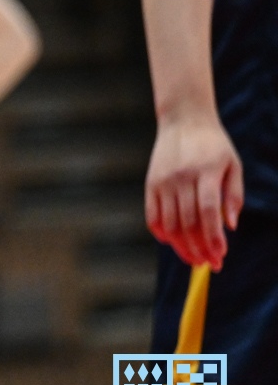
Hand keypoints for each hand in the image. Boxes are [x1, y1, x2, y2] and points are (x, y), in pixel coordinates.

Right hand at [146, 111, 243, 269]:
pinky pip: (152, 214)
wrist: (183, 119)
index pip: (208, 211)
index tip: (221, 256)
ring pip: (170, 222)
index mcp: (206, 172)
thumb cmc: (213, 145)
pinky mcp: (151, 183)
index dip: (213, 237)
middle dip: (199, 248)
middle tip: (210, 265)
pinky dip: (160, 232)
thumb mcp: (233, 165)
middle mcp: (181, 177)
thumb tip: (230, 227)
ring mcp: (163, 180)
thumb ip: (234, 196)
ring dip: (181, 246)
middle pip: (188, 221)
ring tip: (193, 259)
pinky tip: (171, 242)